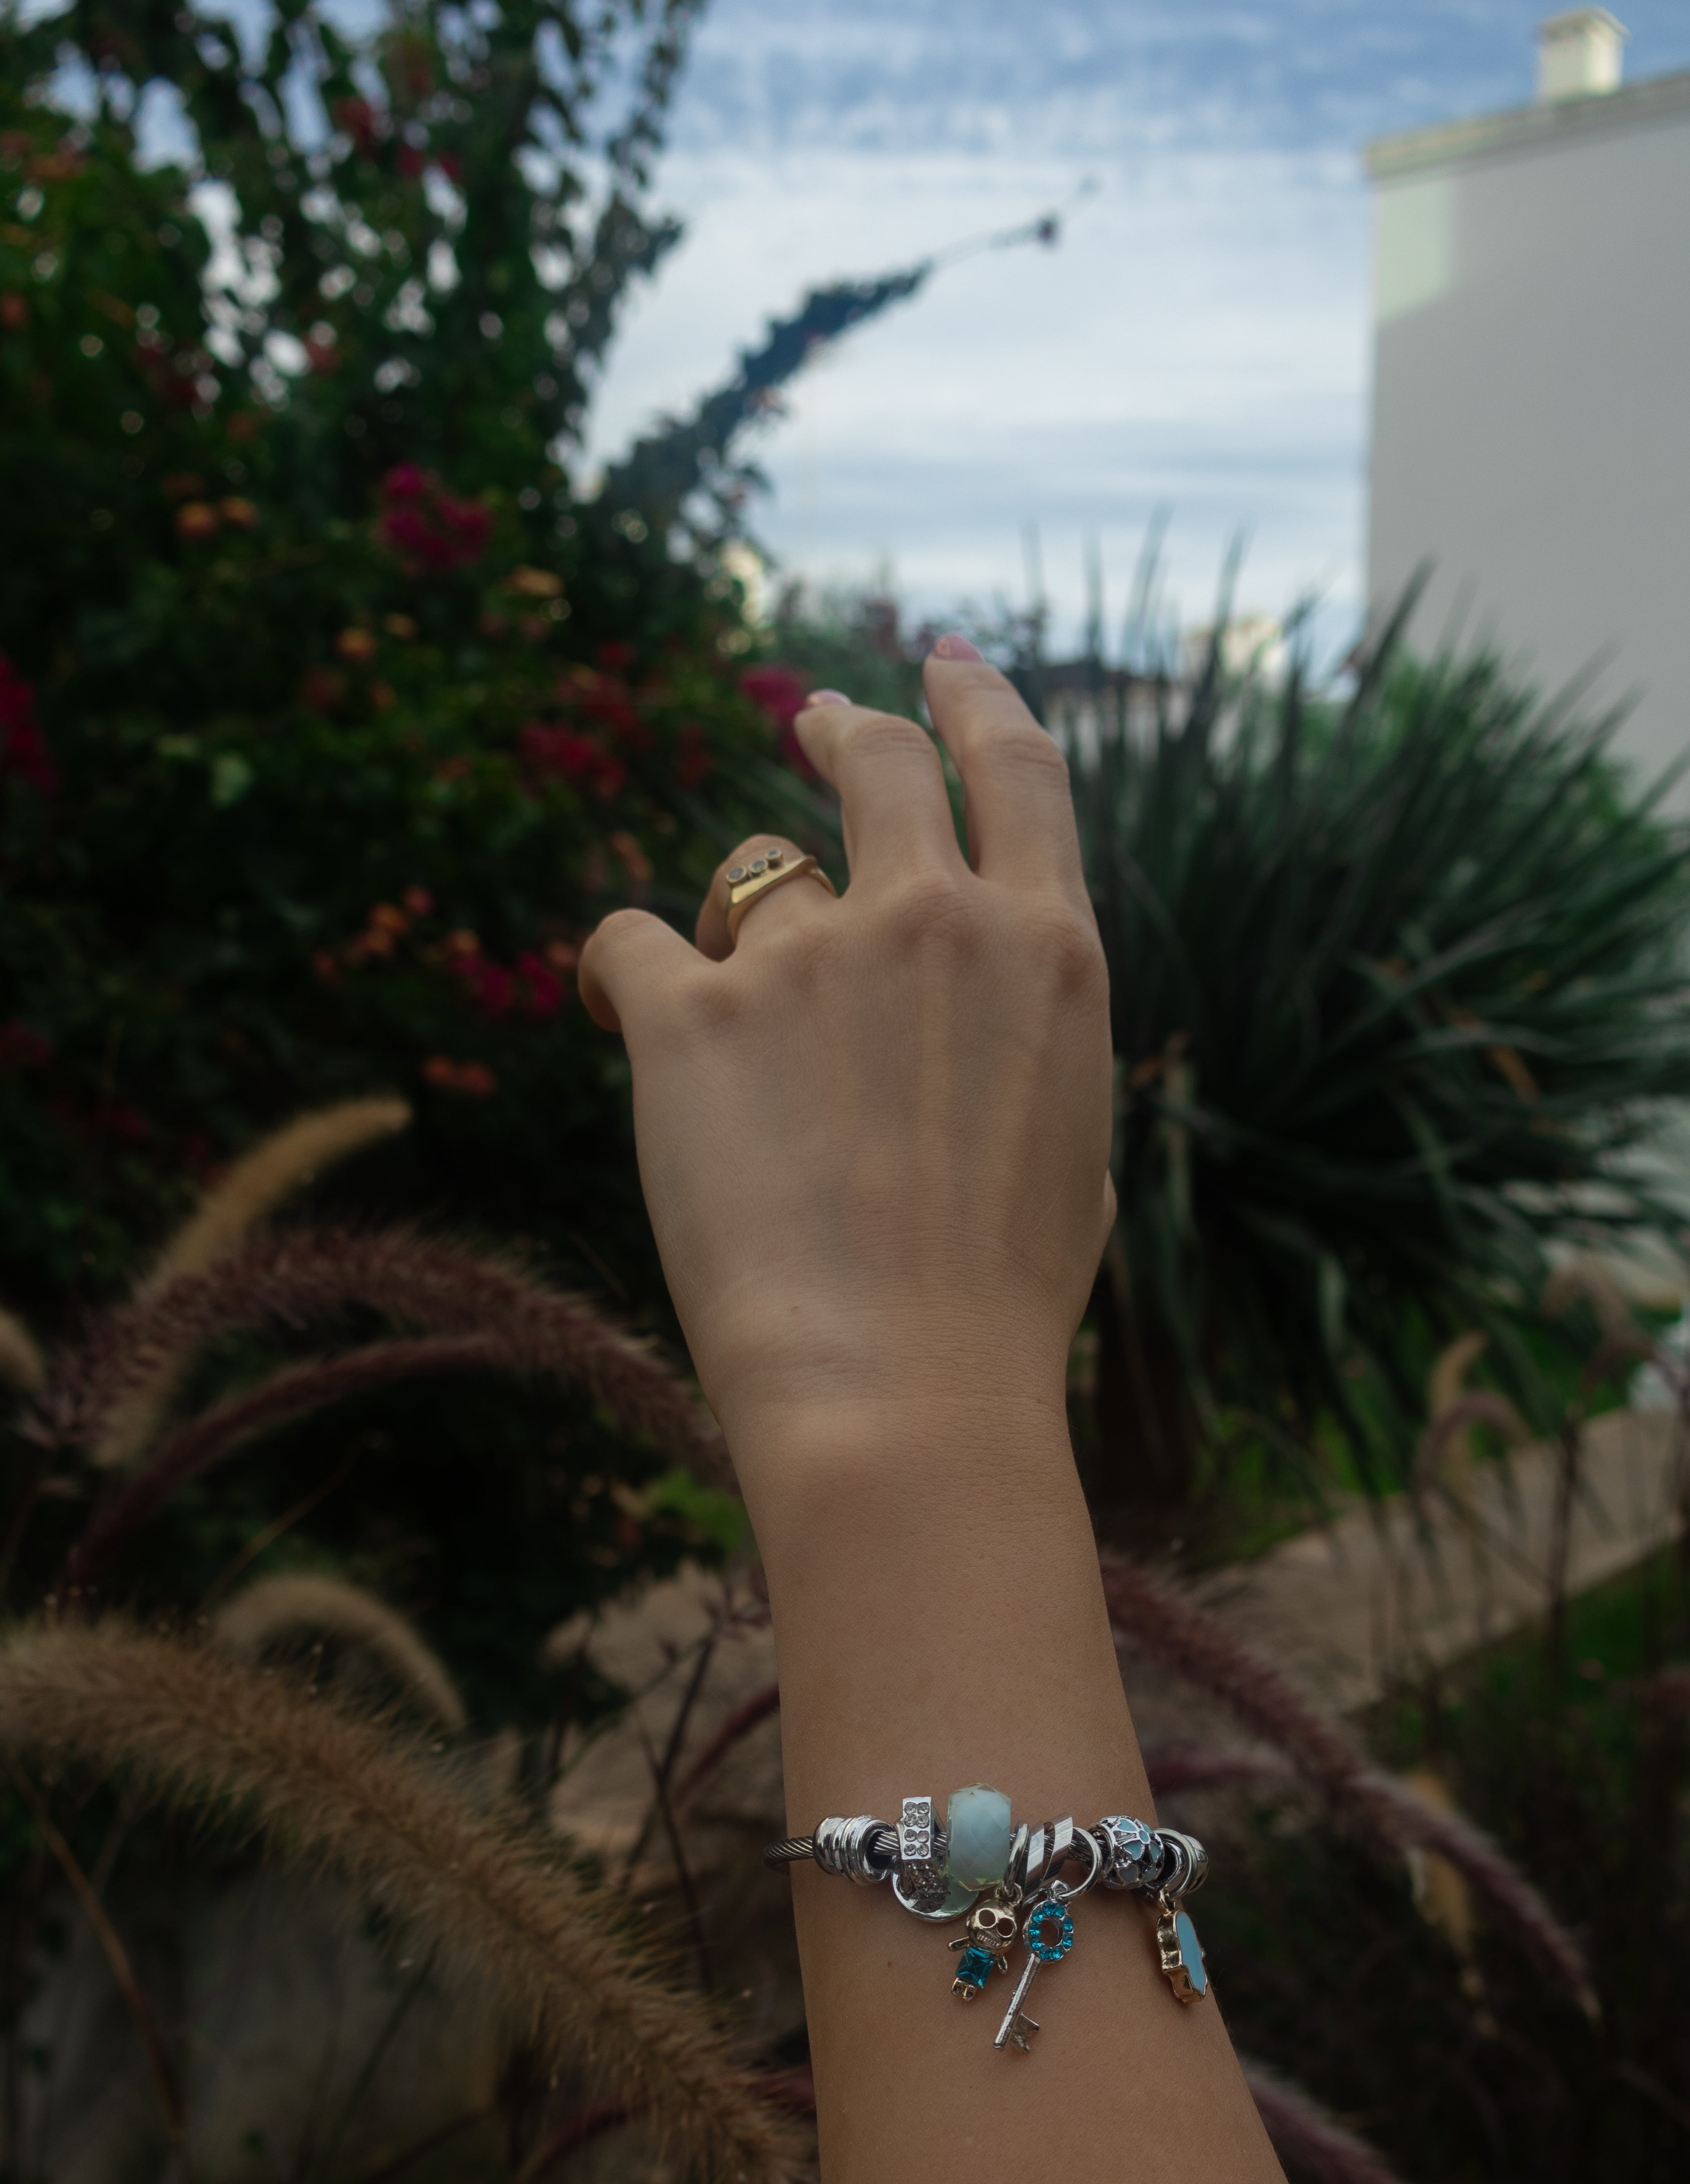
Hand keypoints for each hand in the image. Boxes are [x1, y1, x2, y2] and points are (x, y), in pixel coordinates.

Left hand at [578, 645, 1113, 1475]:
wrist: (900, 1392)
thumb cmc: (999, 1308)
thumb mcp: (1076, 1153)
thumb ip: (1030, 1049)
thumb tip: (989, 1021)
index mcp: (1047, 951)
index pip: (1017, 768)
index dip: (976, 697)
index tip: (943, 665)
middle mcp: (933, 921)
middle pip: (880, 763)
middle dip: (846, 730)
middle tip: (814, 720)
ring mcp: (808, 959)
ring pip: (747, 884)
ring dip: (736, 936)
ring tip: (739, 1046)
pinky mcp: (691, 1017)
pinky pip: (626, 944)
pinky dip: (616, 974)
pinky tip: (613, 1014)